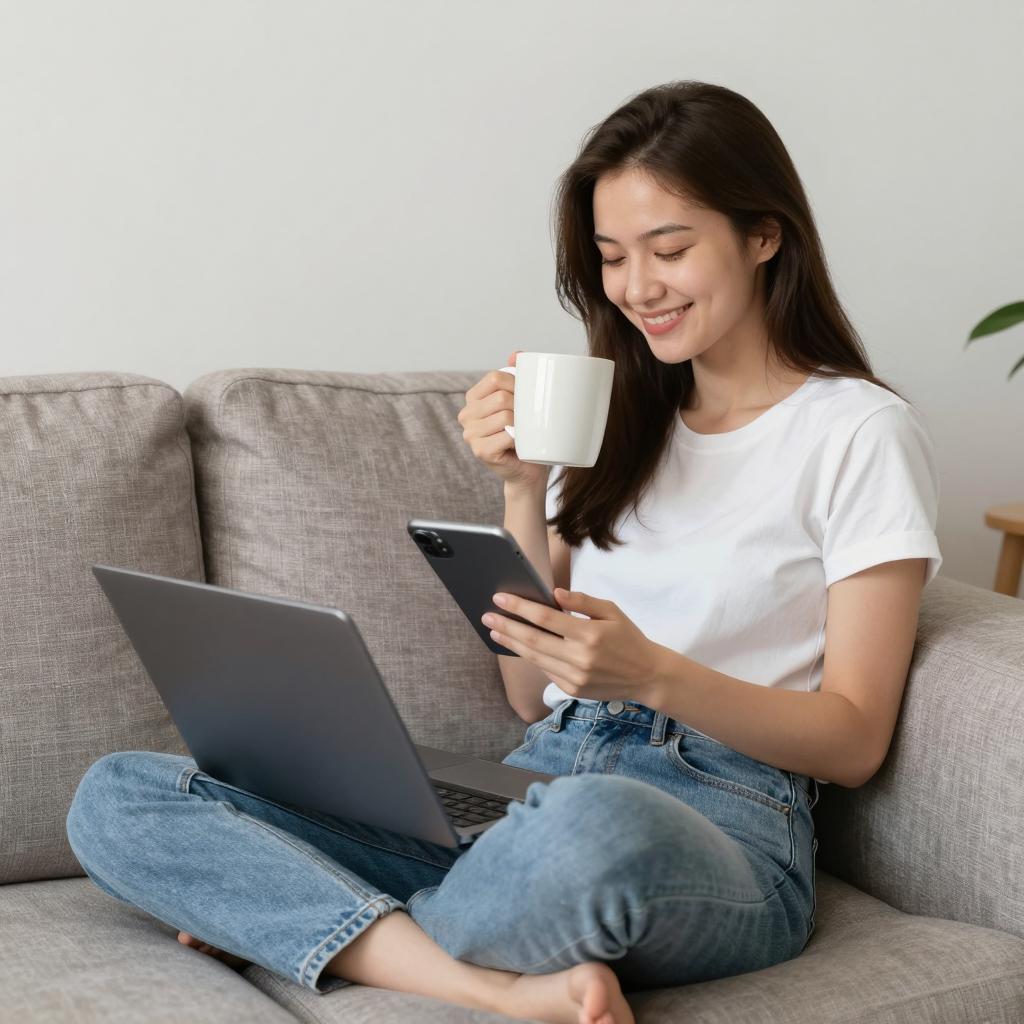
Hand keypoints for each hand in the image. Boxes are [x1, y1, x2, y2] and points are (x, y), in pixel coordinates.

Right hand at [457, 350, 550, 490]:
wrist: (526, 469)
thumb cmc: (525, 433)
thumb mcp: (520, 401)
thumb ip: (516, 375)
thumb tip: (516, 354)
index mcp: (473, 398)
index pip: (495, 378)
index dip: (517, 383)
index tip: (527, 395)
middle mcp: (466, 415)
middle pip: (501, 397)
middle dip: (522, 405)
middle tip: (529, 418)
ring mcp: (470, 434)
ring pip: (505, 416)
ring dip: (522, 424)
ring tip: (525, 432)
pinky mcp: (480, 451)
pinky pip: (507, 435)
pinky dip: (520, 439)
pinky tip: (520, 444)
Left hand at [482, 588, 667, 702]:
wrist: (647, 676)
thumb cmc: (629, 638)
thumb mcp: (612, 611)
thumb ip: (582, 601)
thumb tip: (554, 594)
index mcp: (589, 634)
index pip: (545, 618)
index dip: (519, 607)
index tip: (500, 597)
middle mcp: (579, 658)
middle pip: (532, 640)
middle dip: (506, 626)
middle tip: (487, 616)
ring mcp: (574, 677)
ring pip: (534, 657)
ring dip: (511, 643)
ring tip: (495, 631)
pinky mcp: (572, 690)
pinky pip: (545, 670)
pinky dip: (530, 657)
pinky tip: (518, 646)